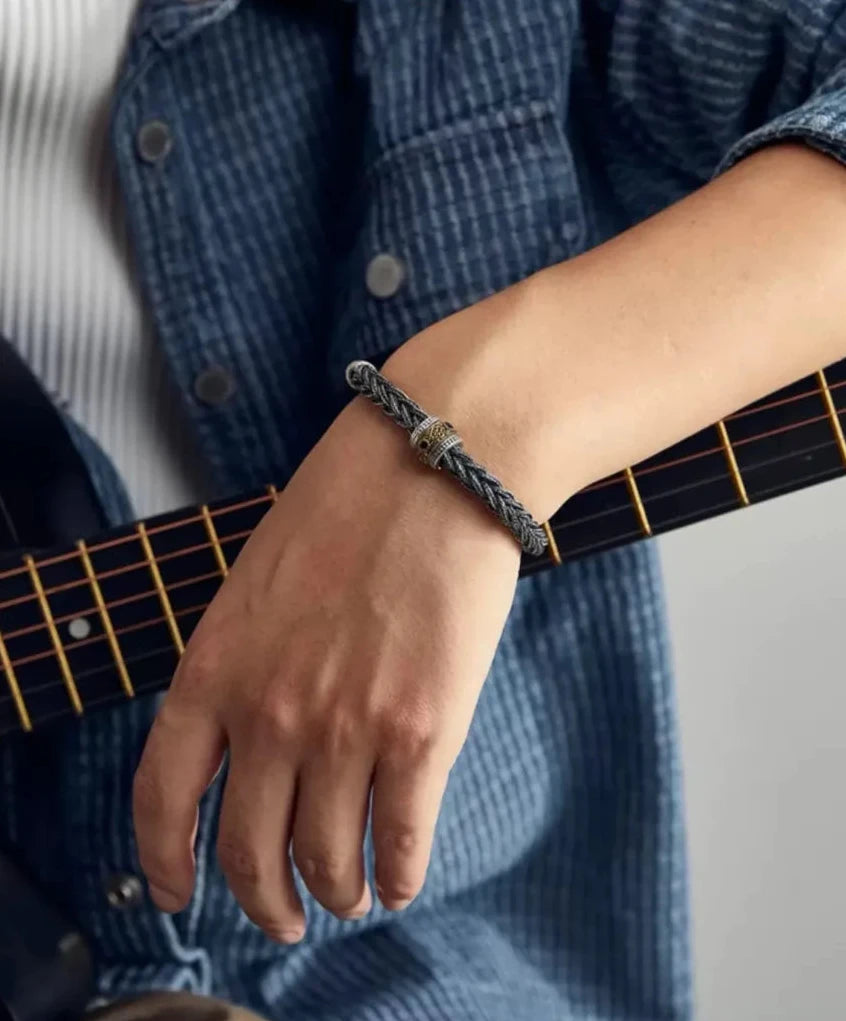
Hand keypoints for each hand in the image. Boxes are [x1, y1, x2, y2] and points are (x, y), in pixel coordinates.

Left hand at [132, 379, 522, 941]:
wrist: (431, 467)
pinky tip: (403, 879)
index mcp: (214, 670)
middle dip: (267, 903)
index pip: (163, 799)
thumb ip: (245, 669)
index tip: (182, 895)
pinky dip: (402, 874)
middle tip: (286, 917)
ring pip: (328, 861)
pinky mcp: (421, 734)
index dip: (168, 864)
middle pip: (249, 853)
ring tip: (352, 897)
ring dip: (339, 894)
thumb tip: (260, 742)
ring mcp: (345, 730)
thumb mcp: (257, 586)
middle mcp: (269, 715)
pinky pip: (403, 839)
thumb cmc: (348, 510)